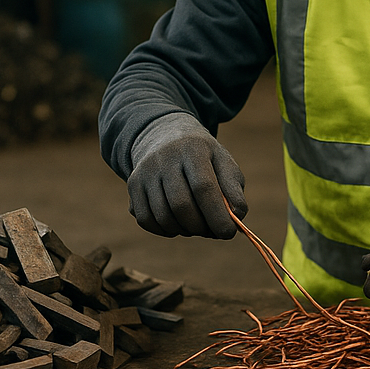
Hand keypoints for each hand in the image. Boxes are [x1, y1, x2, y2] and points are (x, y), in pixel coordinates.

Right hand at [127, 113, 246, 237]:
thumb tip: (237, 218)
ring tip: (197, 226)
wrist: (165, 136)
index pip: (203, 187)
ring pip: (162, 216)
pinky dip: (165, 230)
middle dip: (200, 226)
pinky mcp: (133, 185)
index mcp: (193, 149)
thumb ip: (233, 189)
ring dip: (184, 230)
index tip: (228, 233)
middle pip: (180, 205)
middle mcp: (164, 158)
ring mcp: (145, 172)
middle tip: (212, 231)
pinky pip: (146, 220)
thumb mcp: (223, 163)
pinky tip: (178, 223)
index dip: (217, 215)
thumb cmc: (203, 157)